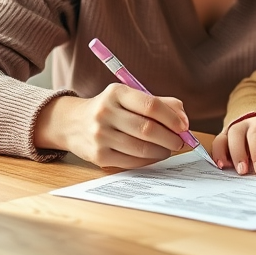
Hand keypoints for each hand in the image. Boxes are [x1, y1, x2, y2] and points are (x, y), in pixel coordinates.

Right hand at [34, 83, 187, 168]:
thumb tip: (183, 118)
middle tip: (180, 142)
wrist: (71, 123)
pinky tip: (154, 155)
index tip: (184, 126)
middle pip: (148, 129)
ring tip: (168, 149)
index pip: (151, 105)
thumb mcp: (129, 97)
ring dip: (162, 151)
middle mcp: (105, 113)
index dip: (172, 117)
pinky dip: (148, 160)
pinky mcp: (98, 156)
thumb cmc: (110, 108)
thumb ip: (159, 103)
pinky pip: (131, 162)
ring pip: (141, 148)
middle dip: (170, 138)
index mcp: (116, 93)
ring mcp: (100, 136)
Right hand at [212, 114, 255, 173]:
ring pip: (223, 138)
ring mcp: (231, 130)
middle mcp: (243, 124)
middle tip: (242, 172)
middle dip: (239, 154)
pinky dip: (216, 154)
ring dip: (223, 154)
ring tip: (225, 168)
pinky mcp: (223, 139)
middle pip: (236, 134)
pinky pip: (216, 144)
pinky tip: (220, 165)